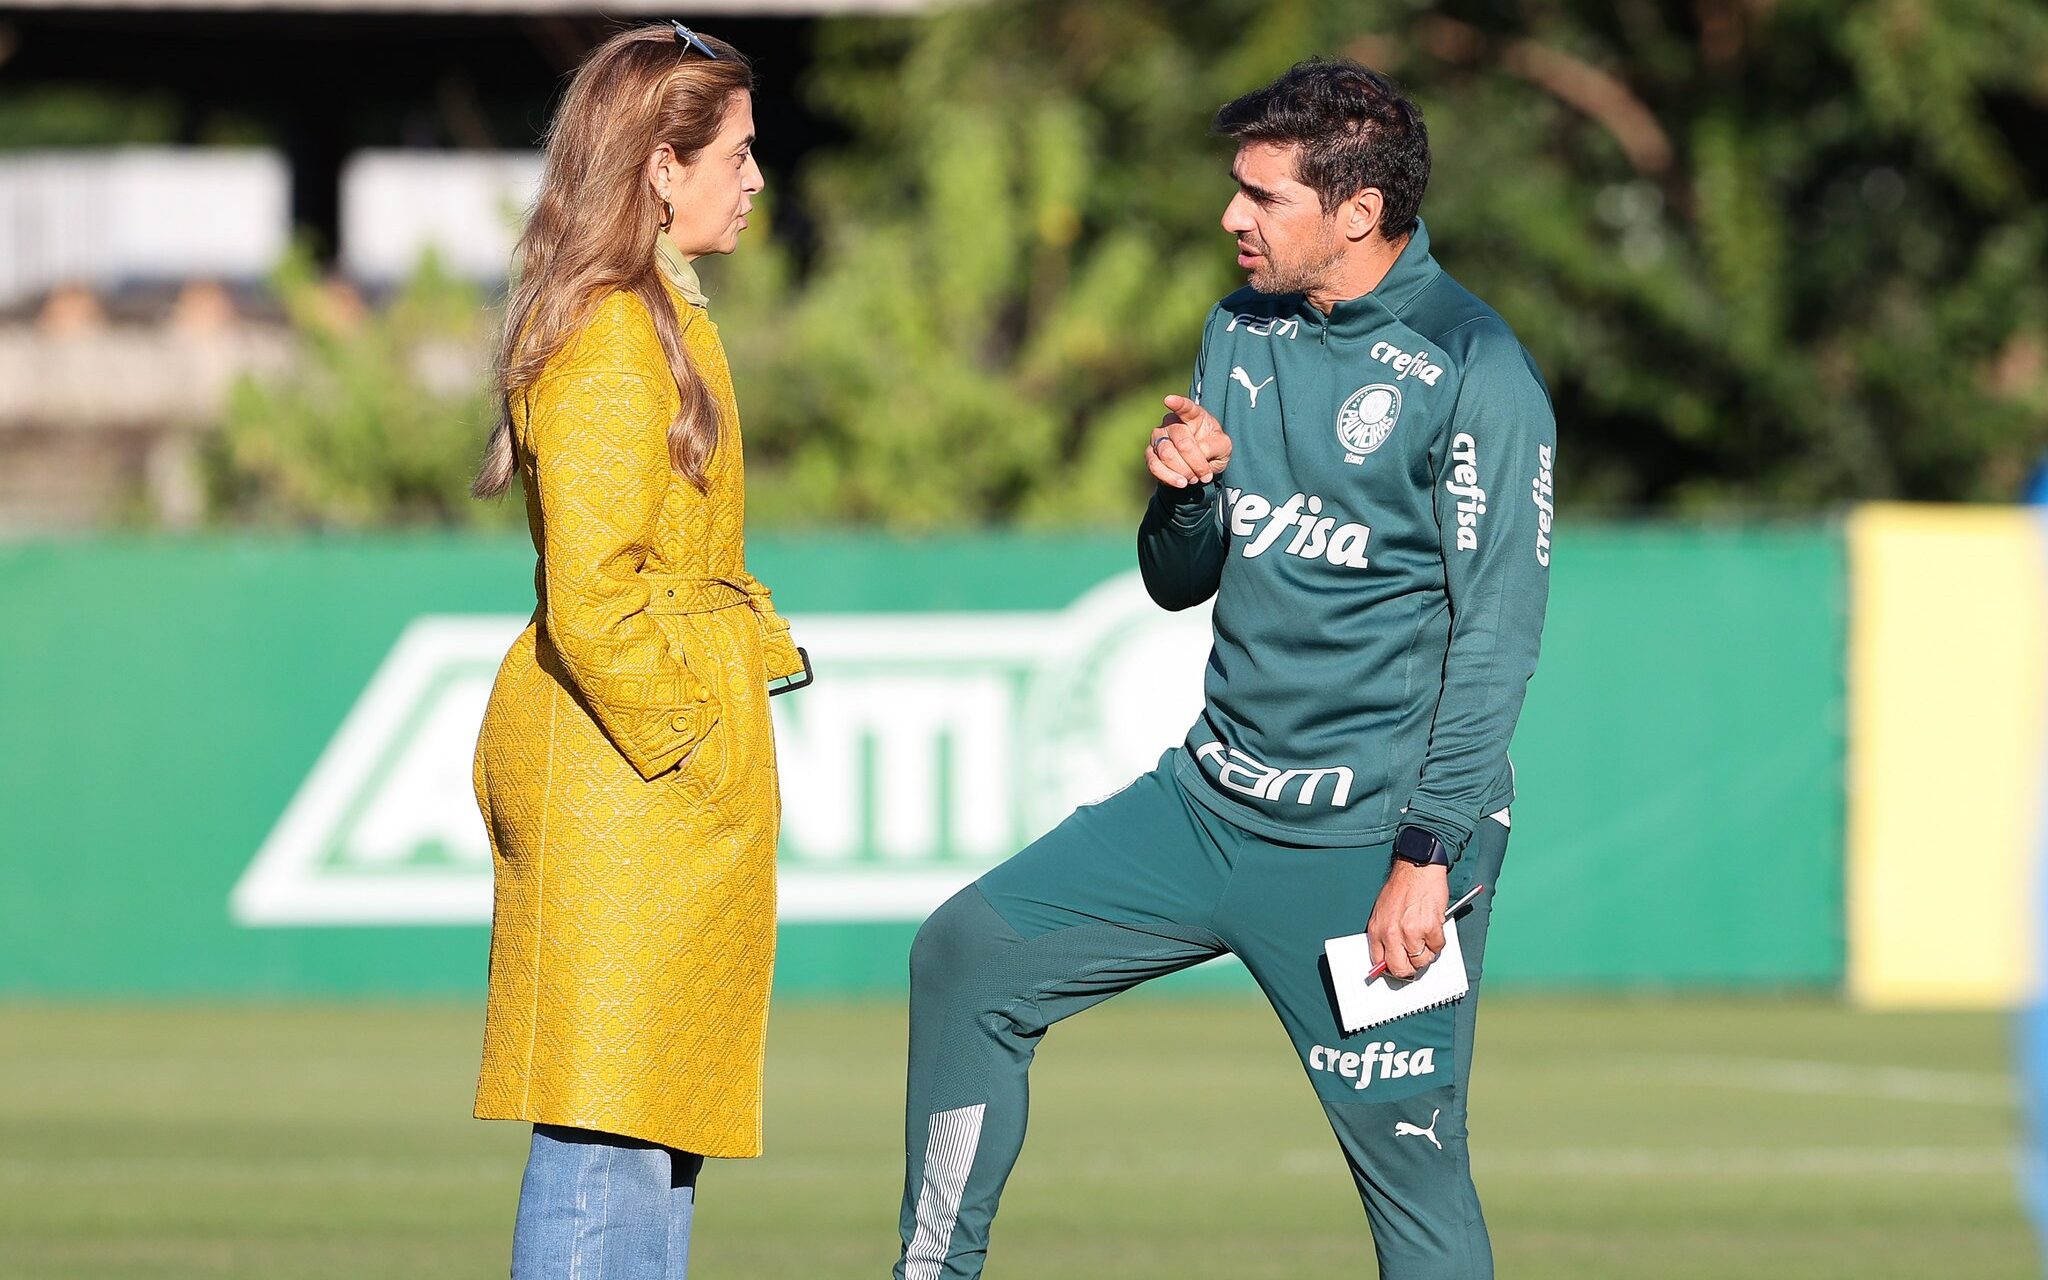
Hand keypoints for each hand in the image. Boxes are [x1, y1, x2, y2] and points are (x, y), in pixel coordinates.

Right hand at [1146, 394, 1232, 488]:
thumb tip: (1199, 450)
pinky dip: (1169, 477)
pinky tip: (1180, 483)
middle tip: (1205, 475)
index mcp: (1193, 415)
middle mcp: (1172, 422)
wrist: (1199, 467)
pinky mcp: (1150, 454)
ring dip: (1184, 471)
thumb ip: (1215, 445)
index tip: (1168, 400)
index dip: (1177, 403)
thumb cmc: (1212, 449)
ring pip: (1167, 454)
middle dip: (1195, 462)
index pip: (1185, 407)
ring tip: (1194, 478)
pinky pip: (1154, 466)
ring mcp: (1158, 437)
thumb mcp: (1224, 447)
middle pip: (1181, 441)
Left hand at [1367, 861, 1448, 979]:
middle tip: (1416, 960)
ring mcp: (1411, 932)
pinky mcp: (1430, 928)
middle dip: (1410, 969)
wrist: (1417, 868)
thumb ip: (1385, 934)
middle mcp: (1392, 934)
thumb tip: (1390, 956)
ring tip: (1426, 936)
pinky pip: (1437, 947)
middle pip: (1401, 968)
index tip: (1398, 968)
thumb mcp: (1382, 911)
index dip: (1391, 969)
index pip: (1380, 962)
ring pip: (1422, 960)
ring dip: (1427, 952)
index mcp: (1377, 930)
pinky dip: (1438, 940)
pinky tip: (1434, 926)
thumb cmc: (1401, 887)